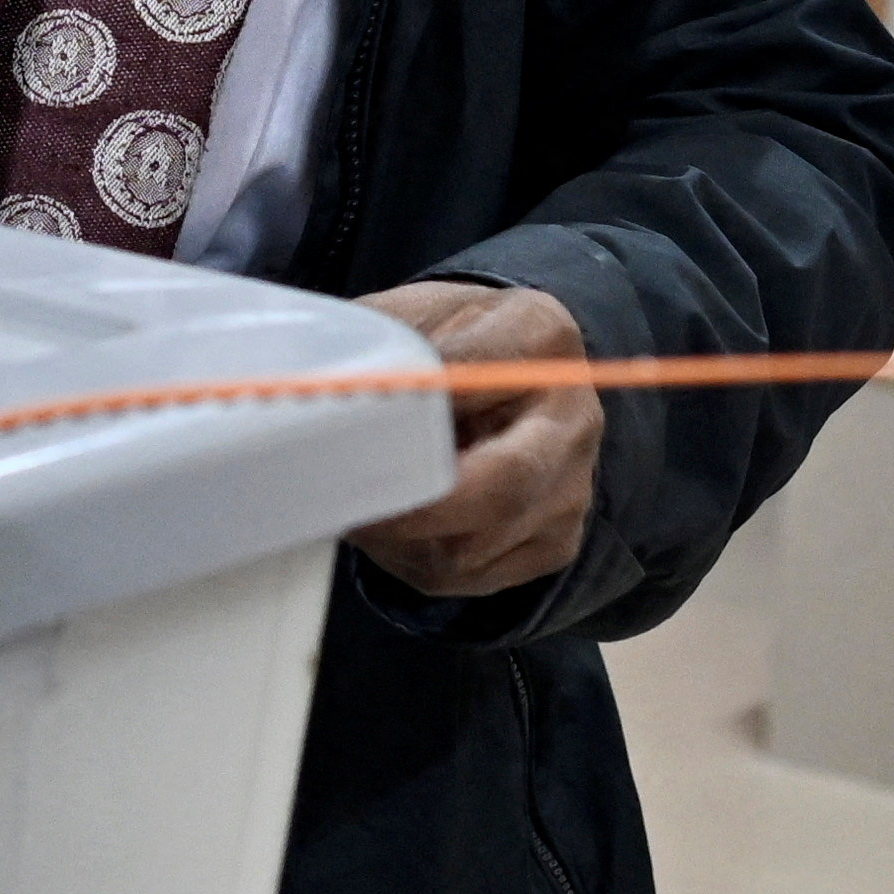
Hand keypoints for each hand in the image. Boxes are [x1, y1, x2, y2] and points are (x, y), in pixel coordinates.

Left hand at [347, 278, 597, 605]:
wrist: (505, 381)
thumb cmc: (446, 345)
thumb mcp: (410, 317)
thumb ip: (378, 347)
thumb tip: (320, 395)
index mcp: (538, 335)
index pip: (470, 374)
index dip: (404, 404)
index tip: (341, 420)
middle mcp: (573, 418)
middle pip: (501, 484)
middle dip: (409, 506)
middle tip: (338, 504)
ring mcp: (573, 489)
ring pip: (472, 546)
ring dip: (395, 538)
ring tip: (354, 504)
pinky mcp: (554, 543)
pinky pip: (469, 575)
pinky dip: (412, 558)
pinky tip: (393, 525)